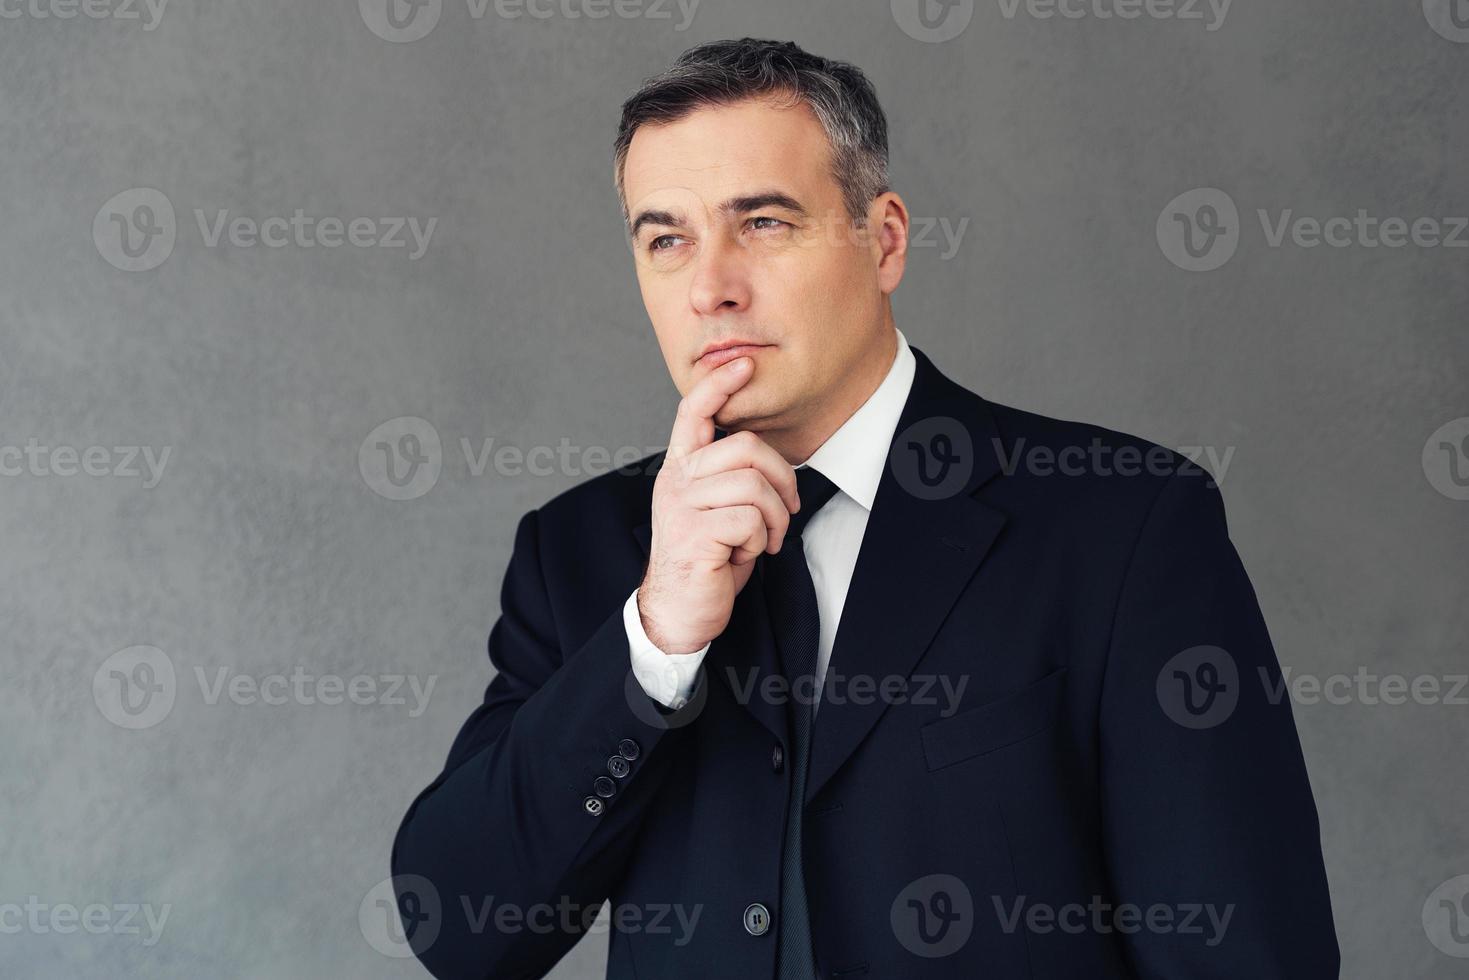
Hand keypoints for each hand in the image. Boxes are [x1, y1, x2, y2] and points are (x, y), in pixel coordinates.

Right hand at [637, 357, 800, 653]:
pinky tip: (745, 554)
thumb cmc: (706, 559)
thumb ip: (728, 477)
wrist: (679, 612)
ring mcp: (681, 505)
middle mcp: (676, 480)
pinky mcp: (693, 533)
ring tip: (765, 539)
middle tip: (787, 510)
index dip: (719, 385)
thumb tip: (766, 456)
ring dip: (775, 518)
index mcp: (680, 468)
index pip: (693, 412)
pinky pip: (751, 519)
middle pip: (745, 447)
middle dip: (782, 478)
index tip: (744, 364)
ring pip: (753, 485)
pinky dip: (761, 540)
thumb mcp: (715, 509)